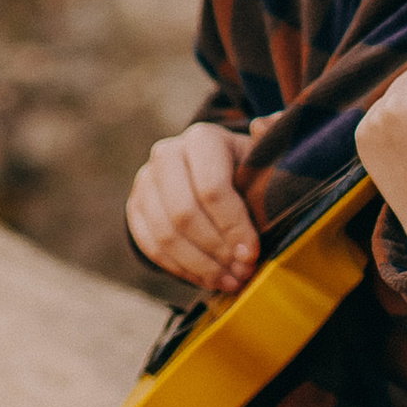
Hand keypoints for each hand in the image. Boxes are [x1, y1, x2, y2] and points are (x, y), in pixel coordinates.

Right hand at [126, 117, 264, 294]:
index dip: (233, 227)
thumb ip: (271, 138)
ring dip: (199, 266)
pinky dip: (180, 269)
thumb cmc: (245, 168)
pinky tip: (207, 279)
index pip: (212, 188)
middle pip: (184, 215)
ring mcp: (145, 181)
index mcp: (202, 139)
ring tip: (229, 281)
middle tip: (242, 273)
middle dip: (216, 251)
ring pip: (165, 235)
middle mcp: (167, 154)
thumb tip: (262, 125)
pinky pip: (150, 246)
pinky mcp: (135, 207)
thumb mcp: (262, 154)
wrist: (210, 174)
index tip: (252, 254)